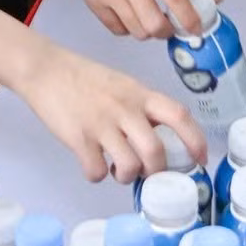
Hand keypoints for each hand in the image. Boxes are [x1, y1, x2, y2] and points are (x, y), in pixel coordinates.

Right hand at [17, 41, 208, 183]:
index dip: (195, 140)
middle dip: (155, 171)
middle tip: (146, 172)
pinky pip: (96, 171)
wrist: (45, 69)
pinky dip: (97, 175)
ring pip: (129, 166)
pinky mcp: (78, 138)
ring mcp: (101, 124)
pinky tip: (93, 164)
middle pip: (155, 151)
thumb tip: (159, 136)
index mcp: (140, 93)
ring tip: (117, 169)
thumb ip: (142, 106)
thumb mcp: (122, 84)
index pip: (179, 116)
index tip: (200, 160)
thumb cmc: (84, 78)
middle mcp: (125, 108)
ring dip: (126, 176)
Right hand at [71, 0, 204, 39]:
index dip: (190, 17)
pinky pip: (118, 30)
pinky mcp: (93, 3)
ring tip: (149, 19)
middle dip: (167, 32)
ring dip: (149, 32)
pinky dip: (129, 29)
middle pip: (154, 24)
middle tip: (170, 26)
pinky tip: (131, 16)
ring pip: (137, 32)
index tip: (197, 29)